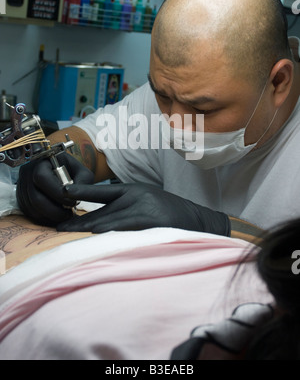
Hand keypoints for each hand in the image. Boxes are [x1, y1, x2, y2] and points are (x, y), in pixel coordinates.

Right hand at [16, 153, 93, 226]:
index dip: (57, 193)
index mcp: (41, 162)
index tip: (72, 202)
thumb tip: (76, 196)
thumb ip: (83, 181)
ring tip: (65, 215)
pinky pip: (30, 213)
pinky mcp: (22, 198)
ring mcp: (22, 187)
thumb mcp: (81, 172)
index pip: (42, 178)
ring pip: (32, 208)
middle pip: (35, 198)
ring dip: (50, 216)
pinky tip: (56, 216)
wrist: (60, 171)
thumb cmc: (71, 171)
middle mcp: (27, 173)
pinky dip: (44, 218)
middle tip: (69, 214)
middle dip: (55, 210)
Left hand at [57, 182, 230, 235]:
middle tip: (59, 228)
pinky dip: (107, 239)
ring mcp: (144, 212)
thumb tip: (97, 221)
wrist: (198, 220)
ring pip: (108, 224)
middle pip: (101, 212)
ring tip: (69, 237)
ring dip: (88, 232)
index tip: (63, 192)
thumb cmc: (170, 212)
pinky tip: (93, 243)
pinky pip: (123, 234)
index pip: (102, 191)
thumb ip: (125, 207)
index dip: (81, 191)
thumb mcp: (147, 200)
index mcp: (134, 190)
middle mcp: (137, 198)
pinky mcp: (150, 226)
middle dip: (79, 222)